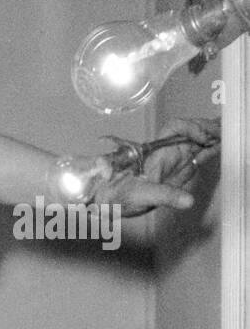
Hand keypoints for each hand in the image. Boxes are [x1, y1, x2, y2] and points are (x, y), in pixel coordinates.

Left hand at [92, 117, 220, 215]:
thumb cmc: (115, 194)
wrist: (102, 200)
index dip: (192, 127)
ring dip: (210, 136)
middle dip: (208, 128)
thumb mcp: (141, 196)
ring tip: (226, 135)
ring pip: (194, 141)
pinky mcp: (175, 169)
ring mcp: (171, 159)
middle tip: (225, 131)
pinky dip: (208, 148)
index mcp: (156, 150)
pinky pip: (194, 154)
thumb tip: (188, 201)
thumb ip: (165, 196)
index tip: (204, 138)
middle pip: (190, 131)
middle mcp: (165, 150)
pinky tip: (218, 146)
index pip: (176, 127)